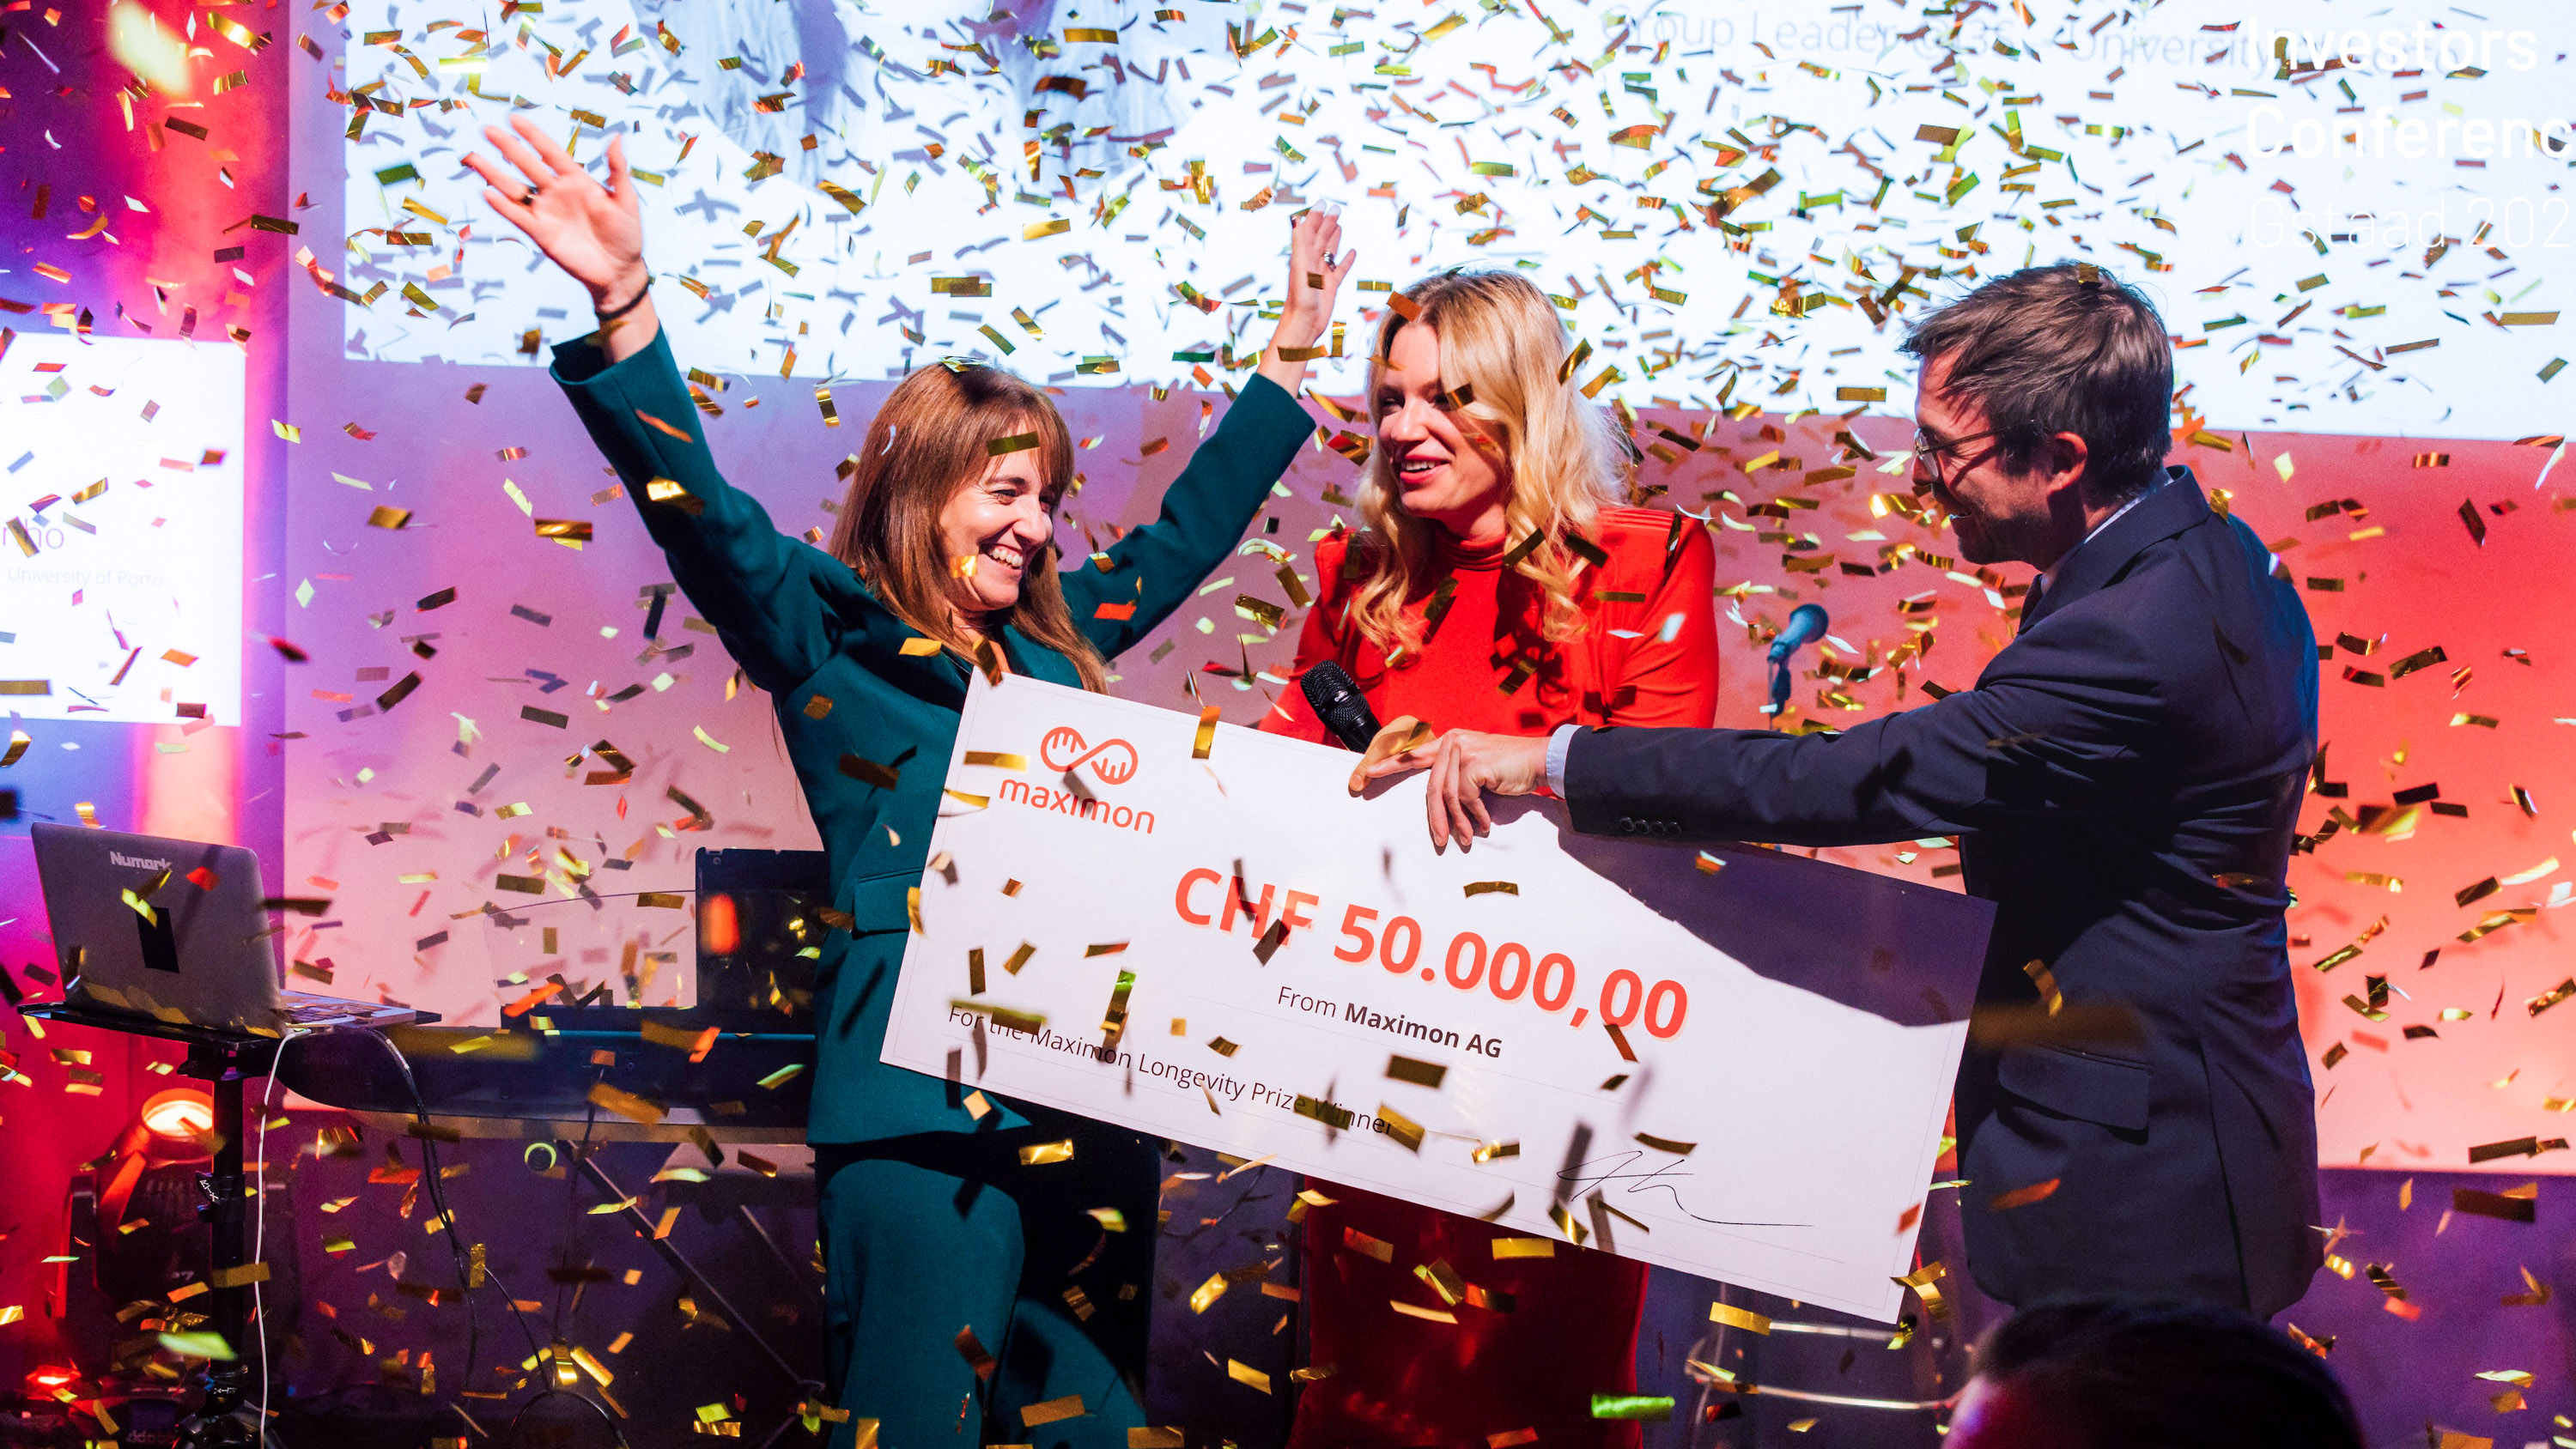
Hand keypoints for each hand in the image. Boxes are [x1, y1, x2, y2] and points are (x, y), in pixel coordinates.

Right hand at [463, 115, 646, 311]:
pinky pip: (517, 216)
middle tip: (487, 130)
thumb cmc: (627, 235)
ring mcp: (546, 212)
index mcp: (577, 180)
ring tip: (473, 157)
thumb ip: (618, 170)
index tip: (514, 118)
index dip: (533, 136)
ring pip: (514, 188)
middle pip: (527, 165)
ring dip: (494, 174)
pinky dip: (503, 205)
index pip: (550, 152)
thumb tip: (617, 136)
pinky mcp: (540, 233)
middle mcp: (557, 192)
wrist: (620, 271)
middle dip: (507, 148)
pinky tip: (487, 192)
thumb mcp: (627, 200)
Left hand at [1256, 207, 1356, 393]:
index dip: (1316, 216)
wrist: (1303, 325)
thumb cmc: (1300, 300)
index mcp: (1303, 256)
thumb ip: (1300, 244)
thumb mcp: (1300, 268)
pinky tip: (1353, 253)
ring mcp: (1321, 275)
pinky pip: (1340, 270)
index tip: (1323, 202)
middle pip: (1321, 238)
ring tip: (1340, 225)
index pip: (1310, 231)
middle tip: (1336, 208)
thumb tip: (1298, 220)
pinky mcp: (1330, 287)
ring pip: (1330, 251)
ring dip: (1335, 237)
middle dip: (1327, 222)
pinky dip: (1346, 260)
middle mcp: (1311, 263)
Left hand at [1360, 729, 1549, 852]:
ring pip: (1447, 796)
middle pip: (1431, 786)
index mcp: (1450, 741)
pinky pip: (1465, 798)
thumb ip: (1456, 777)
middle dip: (1434, 817)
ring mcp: (1462, 751)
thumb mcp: (1477, 769)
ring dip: (1457, 822)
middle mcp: (1453, 742)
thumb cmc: (1509, 768)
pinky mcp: (1473, 764)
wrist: (1539, 760)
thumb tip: (1440, 806)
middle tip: (1438, 840)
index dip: (1389, 765)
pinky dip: (1475, 816)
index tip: (1366, 774)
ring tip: (1465, 839)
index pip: (1414, 754)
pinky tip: (1485, 824)